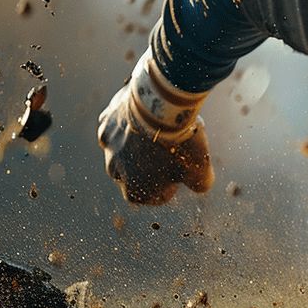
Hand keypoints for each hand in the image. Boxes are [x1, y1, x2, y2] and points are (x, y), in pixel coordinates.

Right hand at [97, 51, 212, 204]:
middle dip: (147, 167)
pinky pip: (116, 126)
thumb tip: (201, 186)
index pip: (147, 197)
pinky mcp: (106, 121)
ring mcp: (108, 145)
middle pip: (131, 174)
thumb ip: (199, 183)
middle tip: (168, 155)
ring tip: (157, 134)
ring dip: (135, 146)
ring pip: (120, 149)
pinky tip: (144, 117)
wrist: (162, 110)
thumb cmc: (181, 145)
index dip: (163, 190)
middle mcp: (114, 170)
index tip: (175, 180)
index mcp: (134, 190)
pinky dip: (128, 124)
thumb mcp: (200, 170)